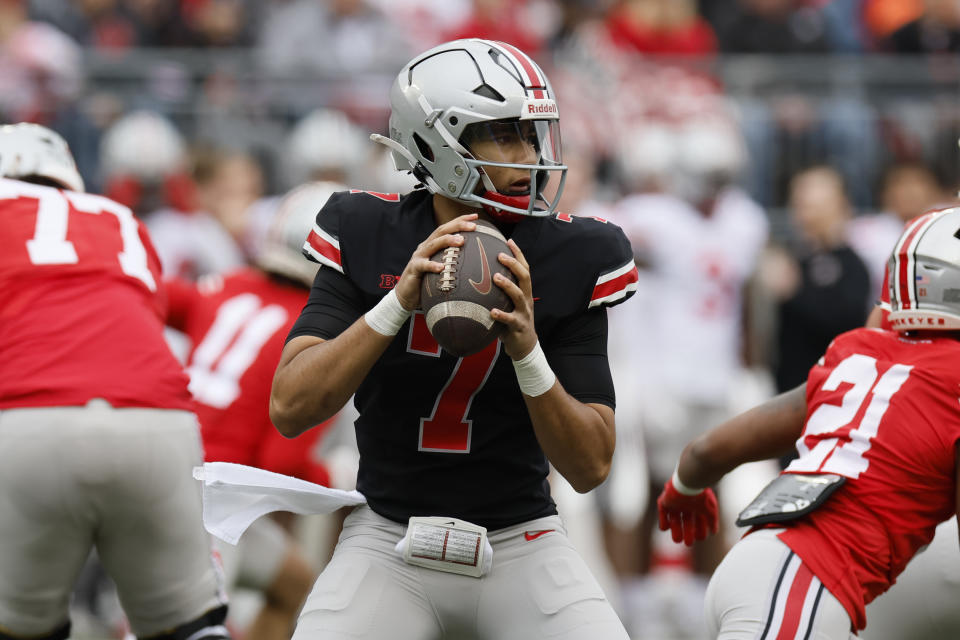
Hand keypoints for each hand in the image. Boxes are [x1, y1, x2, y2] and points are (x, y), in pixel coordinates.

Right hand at [393, 214, 477, 310]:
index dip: (460, 220)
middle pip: (441, 231)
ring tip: (461, 241)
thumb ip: (454, 262)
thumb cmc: (426, 282)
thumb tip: (477, 262)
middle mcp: (426, 247)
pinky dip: (432, 265)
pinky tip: (441, 267)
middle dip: (457, 226)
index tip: (475, 217)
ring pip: (433, 244)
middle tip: (473, 226)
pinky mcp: (414, 268)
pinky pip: (423, 265)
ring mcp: (419, 256)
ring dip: (447, 240)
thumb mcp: (442, 269)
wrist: (406, 295)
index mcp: (433, 244)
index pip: (448, 228)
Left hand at [492, 238, 536, 359]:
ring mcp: (524, 312)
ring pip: (519, 296)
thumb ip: (500, 290)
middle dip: (513, 264)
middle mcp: (526, 299)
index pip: (524, 268)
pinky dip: (502, 315)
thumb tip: (480, 273)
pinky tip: (492, 311)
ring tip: (495, 277)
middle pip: (525, 277)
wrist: (524, 345)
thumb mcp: (509, 303)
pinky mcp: (518, 326)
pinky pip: (510, 320)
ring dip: (508, 285)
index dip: (518, 254)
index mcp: (524, 291)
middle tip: (499, 255)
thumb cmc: (511, 321)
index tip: (508, 240)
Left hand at [656, 477, 718, 545]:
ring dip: (676, 531)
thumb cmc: (701, 495)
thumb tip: (714, 532)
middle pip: (686, 522)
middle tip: (689, 543)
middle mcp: (686, 504)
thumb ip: (712, 521)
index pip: (699, 520)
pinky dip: (663, 521)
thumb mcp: (710, 509)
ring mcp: (675, 503)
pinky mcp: (665, 501)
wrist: (689, 482)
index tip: (701, 538)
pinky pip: (662, 513)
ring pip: (674, 520)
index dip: (700, 530)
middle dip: (688, 533)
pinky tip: (668, 527)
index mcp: (697, 505)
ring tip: (678, 540)